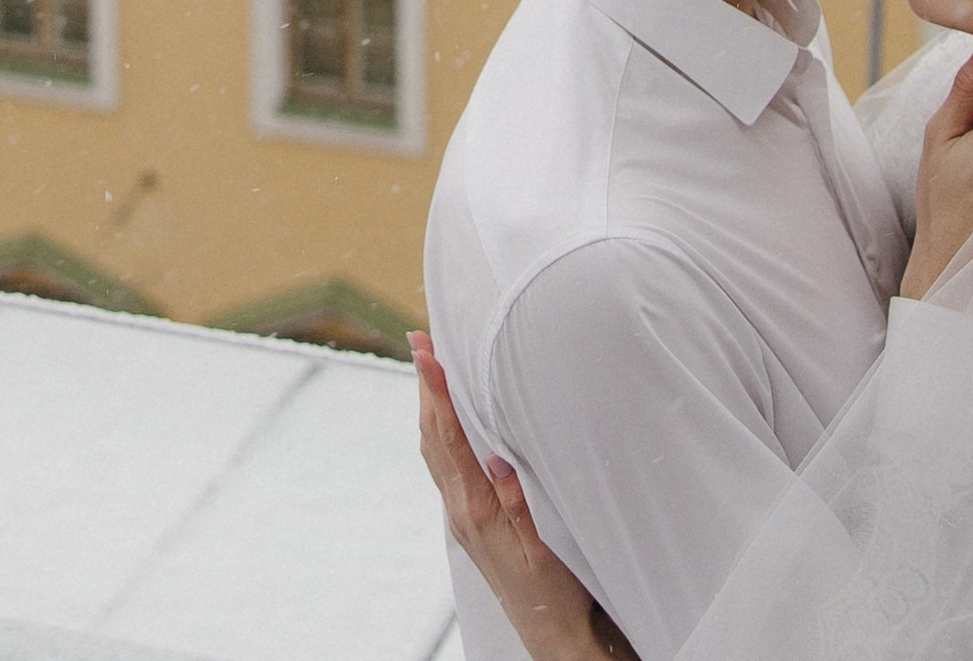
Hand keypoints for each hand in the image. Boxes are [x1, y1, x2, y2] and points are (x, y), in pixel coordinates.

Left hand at [412, 335, 629, 660]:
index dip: (437, 392)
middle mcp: (462, 512)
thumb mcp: (542, 550)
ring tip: (428, 368)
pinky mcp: (469, 523)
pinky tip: (447, 423)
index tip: (425, 353)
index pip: (449, 438)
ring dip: (429, 406)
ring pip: (435, 450)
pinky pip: (445, 466)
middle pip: (433, 436)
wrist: (550, 635)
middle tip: (418, 341)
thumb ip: (518, 505)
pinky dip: (440, 432)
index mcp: (477, 511)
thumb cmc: (554, 595)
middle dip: (425, 387)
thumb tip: (494, 457)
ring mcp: (462, 518)